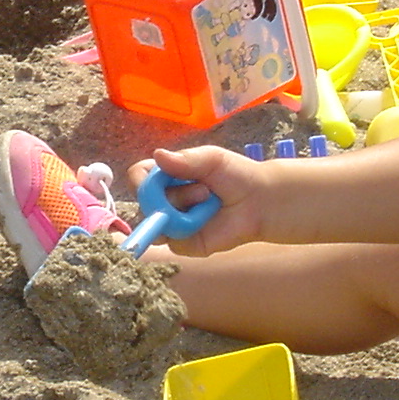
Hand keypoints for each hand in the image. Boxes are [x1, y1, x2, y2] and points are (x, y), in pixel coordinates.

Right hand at [138, 144, 267, 256]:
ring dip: (180, 212)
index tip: (156, 177)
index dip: (141, 180)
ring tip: (206, 202)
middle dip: (172, 195)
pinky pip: (174, 241)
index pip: (138, 177)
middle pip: (145, 203)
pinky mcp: (184, 244)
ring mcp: (172, 223)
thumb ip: (185, 159)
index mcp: (166, 176)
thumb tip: (158, 155)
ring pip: (157, 224)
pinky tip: (207, 220)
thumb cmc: (236, 175)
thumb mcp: (211, 159)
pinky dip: (189, 230)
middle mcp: (165, 200)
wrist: (260, 201)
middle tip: (203, 190)